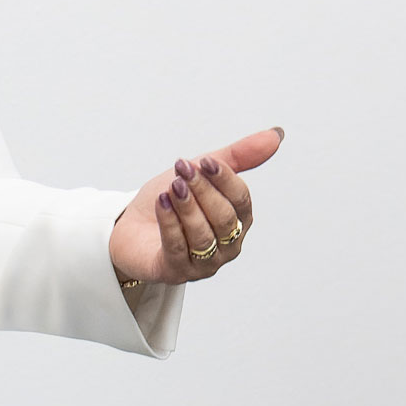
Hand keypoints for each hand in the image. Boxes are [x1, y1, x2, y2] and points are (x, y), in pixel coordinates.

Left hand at [109, 127, 281, 285]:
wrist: (129, 226)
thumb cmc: (169, 200)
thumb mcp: (200, 174)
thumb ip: (237, 157)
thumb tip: (276, 134)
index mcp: (238, 221)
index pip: (241, 200)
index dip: (225, 179)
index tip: (205, 161)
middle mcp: (227, 245)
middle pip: (223, 218)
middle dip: (203, 191)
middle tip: (182, 170)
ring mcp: (204, 262)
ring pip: (203, 235)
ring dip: (187, 207)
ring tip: (172, 186)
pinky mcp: (177, 271)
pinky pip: (177, 247)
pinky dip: (170, 223)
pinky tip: (162, 203)